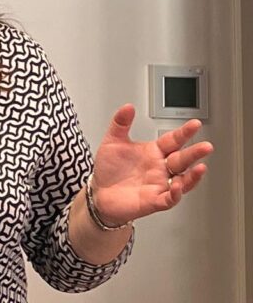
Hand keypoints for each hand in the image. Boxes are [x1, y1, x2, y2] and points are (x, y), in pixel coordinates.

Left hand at [90, 104, 212, 225]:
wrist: (99, 192)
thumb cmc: (109, 168)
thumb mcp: (113, 141)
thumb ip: (121, 123)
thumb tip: (128, 107)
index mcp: (154, 152)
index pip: (173, 140)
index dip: (184, 132)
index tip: (195, 124)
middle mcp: (160, 168)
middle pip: (182, 159)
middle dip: (194, 153)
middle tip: (206, 146)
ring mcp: (159, 184)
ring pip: (183, 180)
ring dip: (193, 175)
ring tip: (200, 168)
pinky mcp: (154, 200)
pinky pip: (170, 199)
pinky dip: (176, 194)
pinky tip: (178, 186)